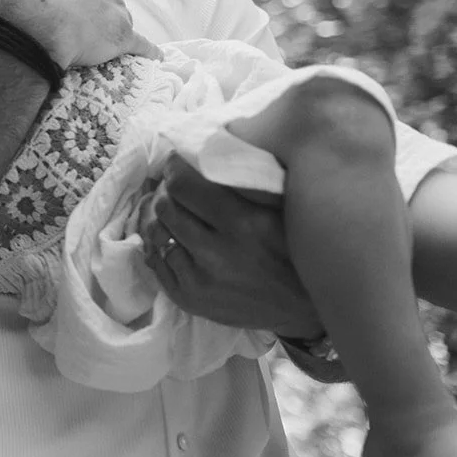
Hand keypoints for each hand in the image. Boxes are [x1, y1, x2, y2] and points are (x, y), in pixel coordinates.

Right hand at [0, 0, 158, 67]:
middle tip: (71, 27)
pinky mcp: (122, 35)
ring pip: (116, 20)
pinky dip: (147, 51)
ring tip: (90, 49)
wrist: (29, 15)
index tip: (59, 5)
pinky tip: (153, 58)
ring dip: (106, 32)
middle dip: (92, 10)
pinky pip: (141, 44)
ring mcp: (115, 6)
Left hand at [138, 155, 323, 338]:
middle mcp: (218, 253)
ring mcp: (200, 279)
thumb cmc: (294, 251)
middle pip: (166, 207)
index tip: (175, 161)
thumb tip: (210, 146)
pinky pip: (155, 261)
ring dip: (155, 215)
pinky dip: (156, 243)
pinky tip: (165, 233)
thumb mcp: (281, 211)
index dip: (174, 168)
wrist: (303, 310)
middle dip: (164, 191)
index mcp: (245, 224)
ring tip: (163, 205)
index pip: (184, 185)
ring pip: (155, 233)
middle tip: (170, 185)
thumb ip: (248, 182)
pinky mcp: (188, 299)